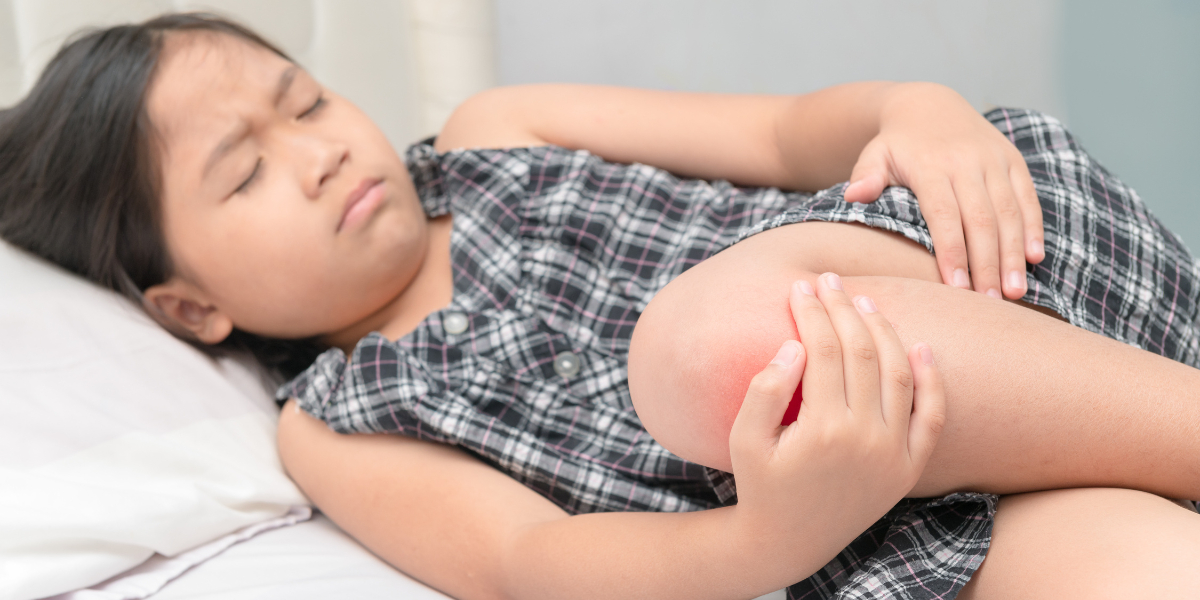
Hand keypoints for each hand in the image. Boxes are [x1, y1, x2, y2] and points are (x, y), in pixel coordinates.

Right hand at [727, 273, 944, 568]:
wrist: (790, 541)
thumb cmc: (761, 485)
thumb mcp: (744, 440)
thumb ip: (764, 390)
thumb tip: (795, 344)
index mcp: (823, 429)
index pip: (824, 350)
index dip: (812, 312)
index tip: (800, 287)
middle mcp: (867, 438)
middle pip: (862, 352)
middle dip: (844, 308)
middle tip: (830, 281)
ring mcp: (894, 452)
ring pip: (900, 372)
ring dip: (883, 330)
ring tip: (863, 302)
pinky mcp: (909, 466)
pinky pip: (932, 415)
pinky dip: (932, 378)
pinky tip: (920, 344)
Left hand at [843, 83, 1043, 299]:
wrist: (930, 105)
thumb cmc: (897, 144)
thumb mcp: (875, 154)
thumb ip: (865, 175)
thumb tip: (854, 195)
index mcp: (932, 166)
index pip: (944, 215)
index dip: (952, 252)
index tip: (956, 288)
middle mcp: (968, 162)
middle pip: (982, 220)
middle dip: (988, 264)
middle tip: (991, 302)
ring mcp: (994, 161)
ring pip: (1009, 212)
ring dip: (1013, 253)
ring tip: (1014, 291)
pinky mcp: (1013, 160)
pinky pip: (1027, 197)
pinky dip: (1032, 227)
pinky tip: (1035, 258)